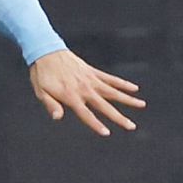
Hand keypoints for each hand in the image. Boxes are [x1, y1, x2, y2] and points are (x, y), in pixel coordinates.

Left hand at [29, 49, 144, 135]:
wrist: (45, 50)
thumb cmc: (41, 74)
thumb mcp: (41, 90)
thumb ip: (50, 104)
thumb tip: (57, 118)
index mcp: (71, 96)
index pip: (86, 114)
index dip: (96, 124)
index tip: (107, 133)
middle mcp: (84, 88)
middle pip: (104, 105)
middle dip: (118, 117)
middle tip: (132, 126)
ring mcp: (90, 79)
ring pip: (112, 91)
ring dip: (127, 99)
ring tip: (142, 105)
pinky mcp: (92, 71)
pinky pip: (110, 78)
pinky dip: (122, 83)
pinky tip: (134, 88)